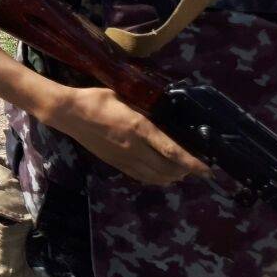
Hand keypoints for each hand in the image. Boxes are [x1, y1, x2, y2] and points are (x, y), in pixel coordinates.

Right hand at [46, 86, 210, 184]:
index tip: (207, 170)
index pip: (172, 151)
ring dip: (171, 177)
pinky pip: (140, 177)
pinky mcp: (115, 163)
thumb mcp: (125, 97)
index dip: (192, 163)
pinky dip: (154, 179)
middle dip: (184, 171)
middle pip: (167, 168)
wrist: (69, 114)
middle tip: (195, 168)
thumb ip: (144, 109)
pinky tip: (159, 176)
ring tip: (180, 173)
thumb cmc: (96, 99)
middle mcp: (134, 147)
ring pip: (154, 176)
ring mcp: (124, 158)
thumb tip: (162, 115)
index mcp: (139, 128)